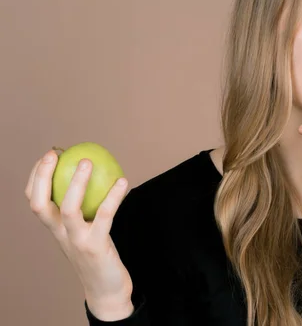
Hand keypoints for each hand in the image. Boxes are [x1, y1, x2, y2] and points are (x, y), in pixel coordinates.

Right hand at [25, 149, 133, 317]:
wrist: (106, 290)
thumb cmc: (97, 255)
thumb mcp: (84, 231)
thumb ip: (83, 211)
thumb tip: (93, 177)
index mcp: (55, 229)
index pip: (35, 201)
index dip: (36, 177)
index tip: (48, 155)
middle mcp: (60, 234)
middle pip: (40, 204)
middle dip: (42, 177)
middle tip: (54, 154)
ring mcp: (77, 241)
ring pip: (69, 208)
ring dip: (76, 183)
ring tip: (87, 161)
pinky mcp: (96, 246)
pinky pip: (104, 216)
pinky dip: (114, 197)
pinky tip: (123, 181)